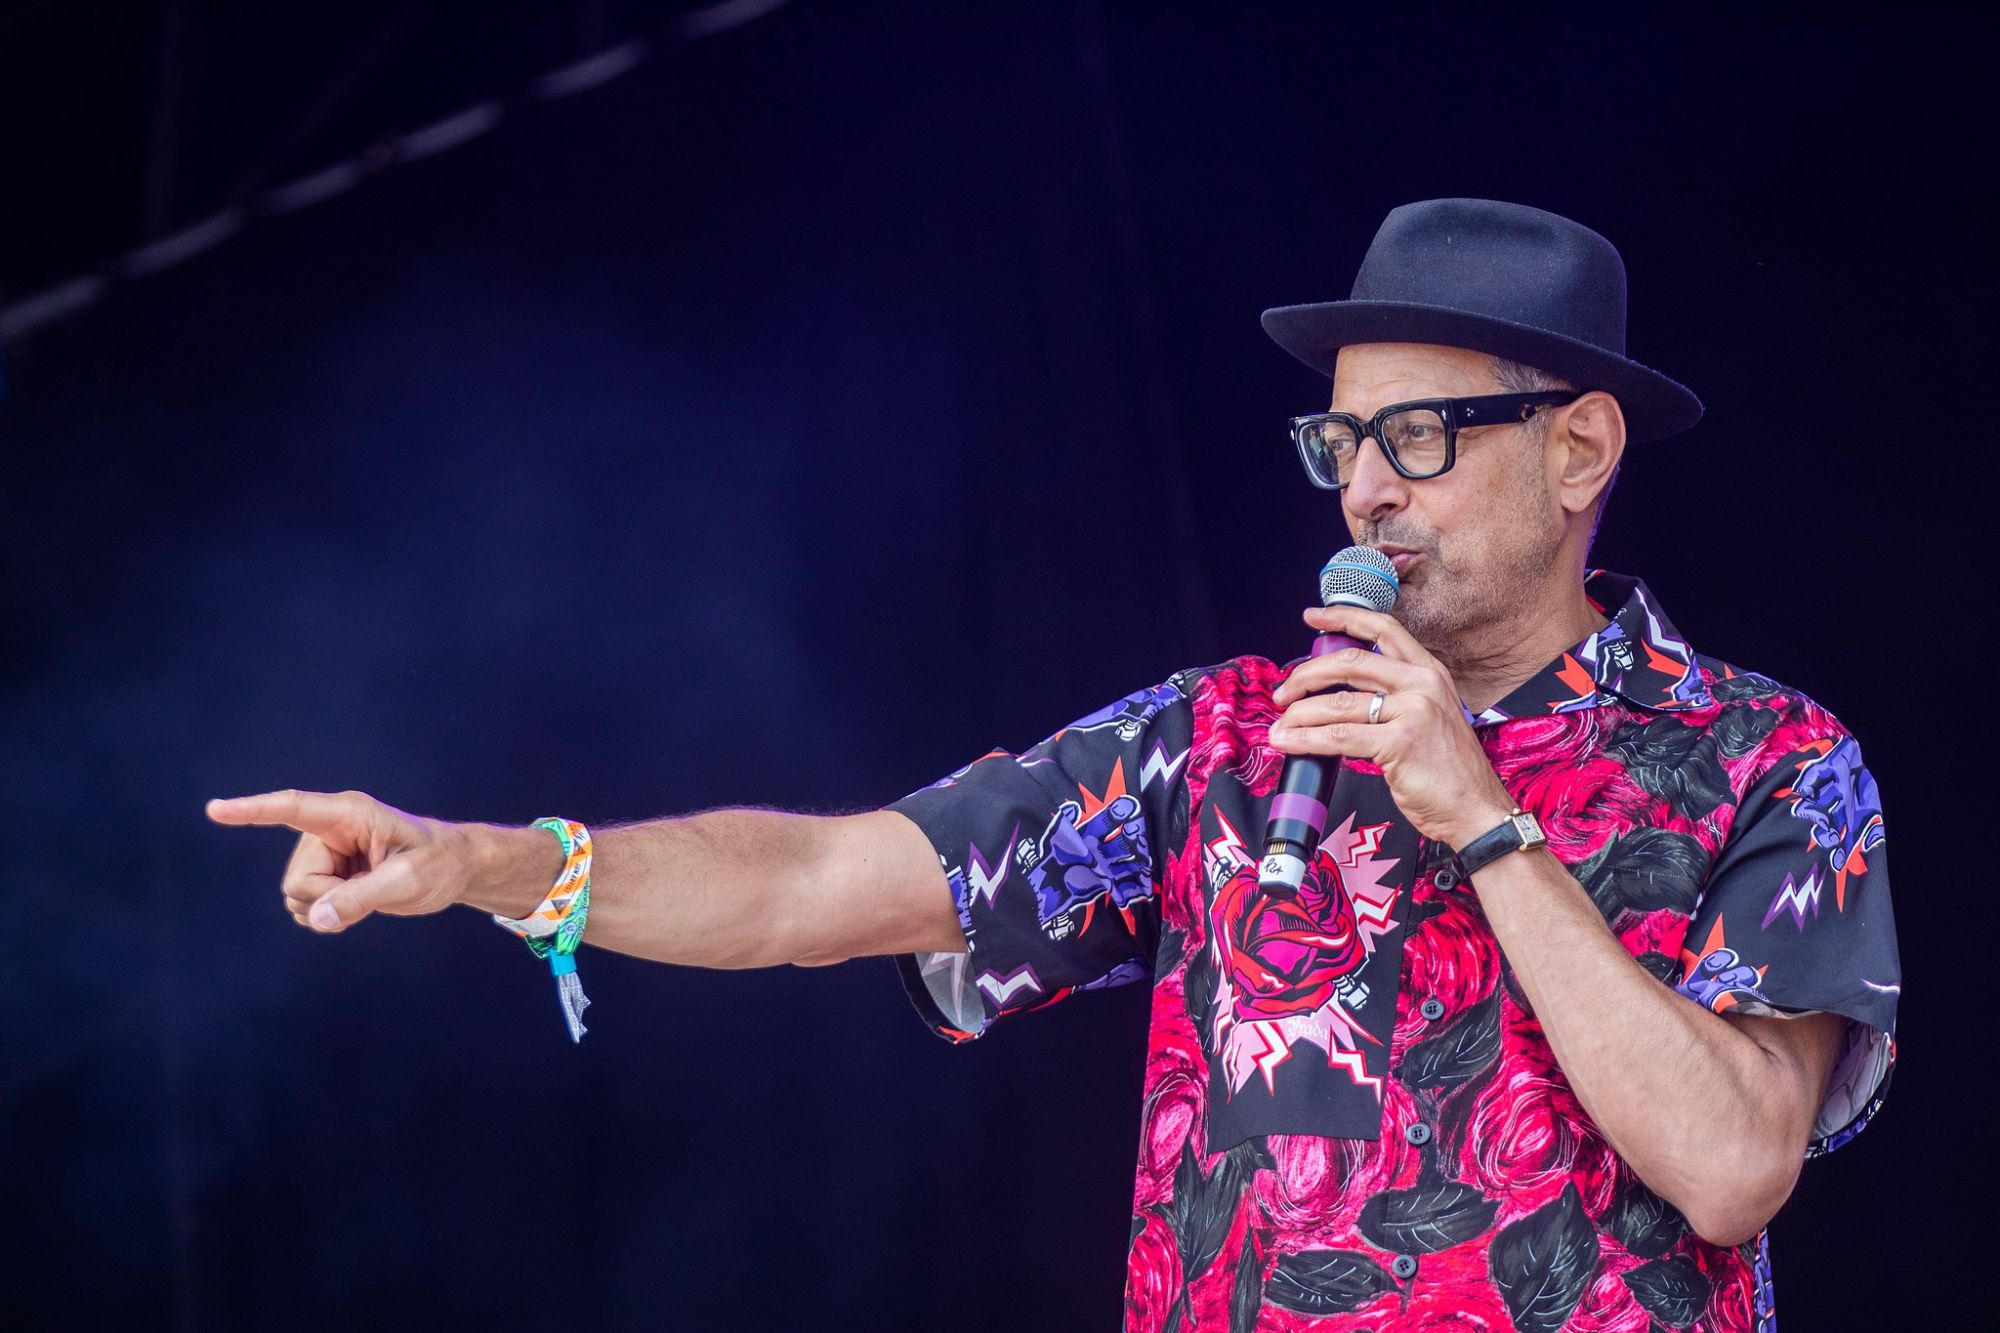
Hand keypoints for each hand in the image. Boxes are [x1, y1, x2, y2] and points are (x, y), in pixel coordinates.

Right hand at [205, 789, 472, 931]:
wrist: (453, 870)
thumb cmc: (438, 863)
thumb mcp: (408, 880)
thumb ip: (362, 898)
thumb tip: (316, 918)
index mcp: (349, 814)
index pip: (293, 809)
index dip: (252, 811)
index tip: (215, 809)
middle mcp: (328, 830)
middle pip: (297, 879)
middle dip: (329, 897)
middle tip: (375, 887)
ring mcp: (323, 854)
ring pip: (296, 896)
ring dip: (328, 908)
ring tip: (369, 891)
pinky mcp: (325, 875)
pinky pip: (303, 906)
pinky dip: (326, 916)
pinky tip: (355, 905)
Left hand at [1267, 605, 1515, 848]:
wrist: (1476, 810)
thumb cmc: (1448, 772)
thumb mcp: (1427, 718)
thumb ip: (1394, 698)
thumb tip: (1339, 694)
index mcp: (1430, 672)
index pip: (1382, 629)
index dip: (1343, 618)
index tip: (1312, 617)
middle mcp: (1423, 684)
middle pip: (1349, 663)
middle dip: (1306, 675)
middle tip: (1283, 693)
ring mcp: (1414, 711)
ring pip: (1337, 702)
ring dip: (1298, 714)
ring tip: (1280, 726)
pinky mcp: (1401, 742)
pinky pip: (1338, 736)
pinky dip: (1306, 740)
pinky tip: (1289, 743)